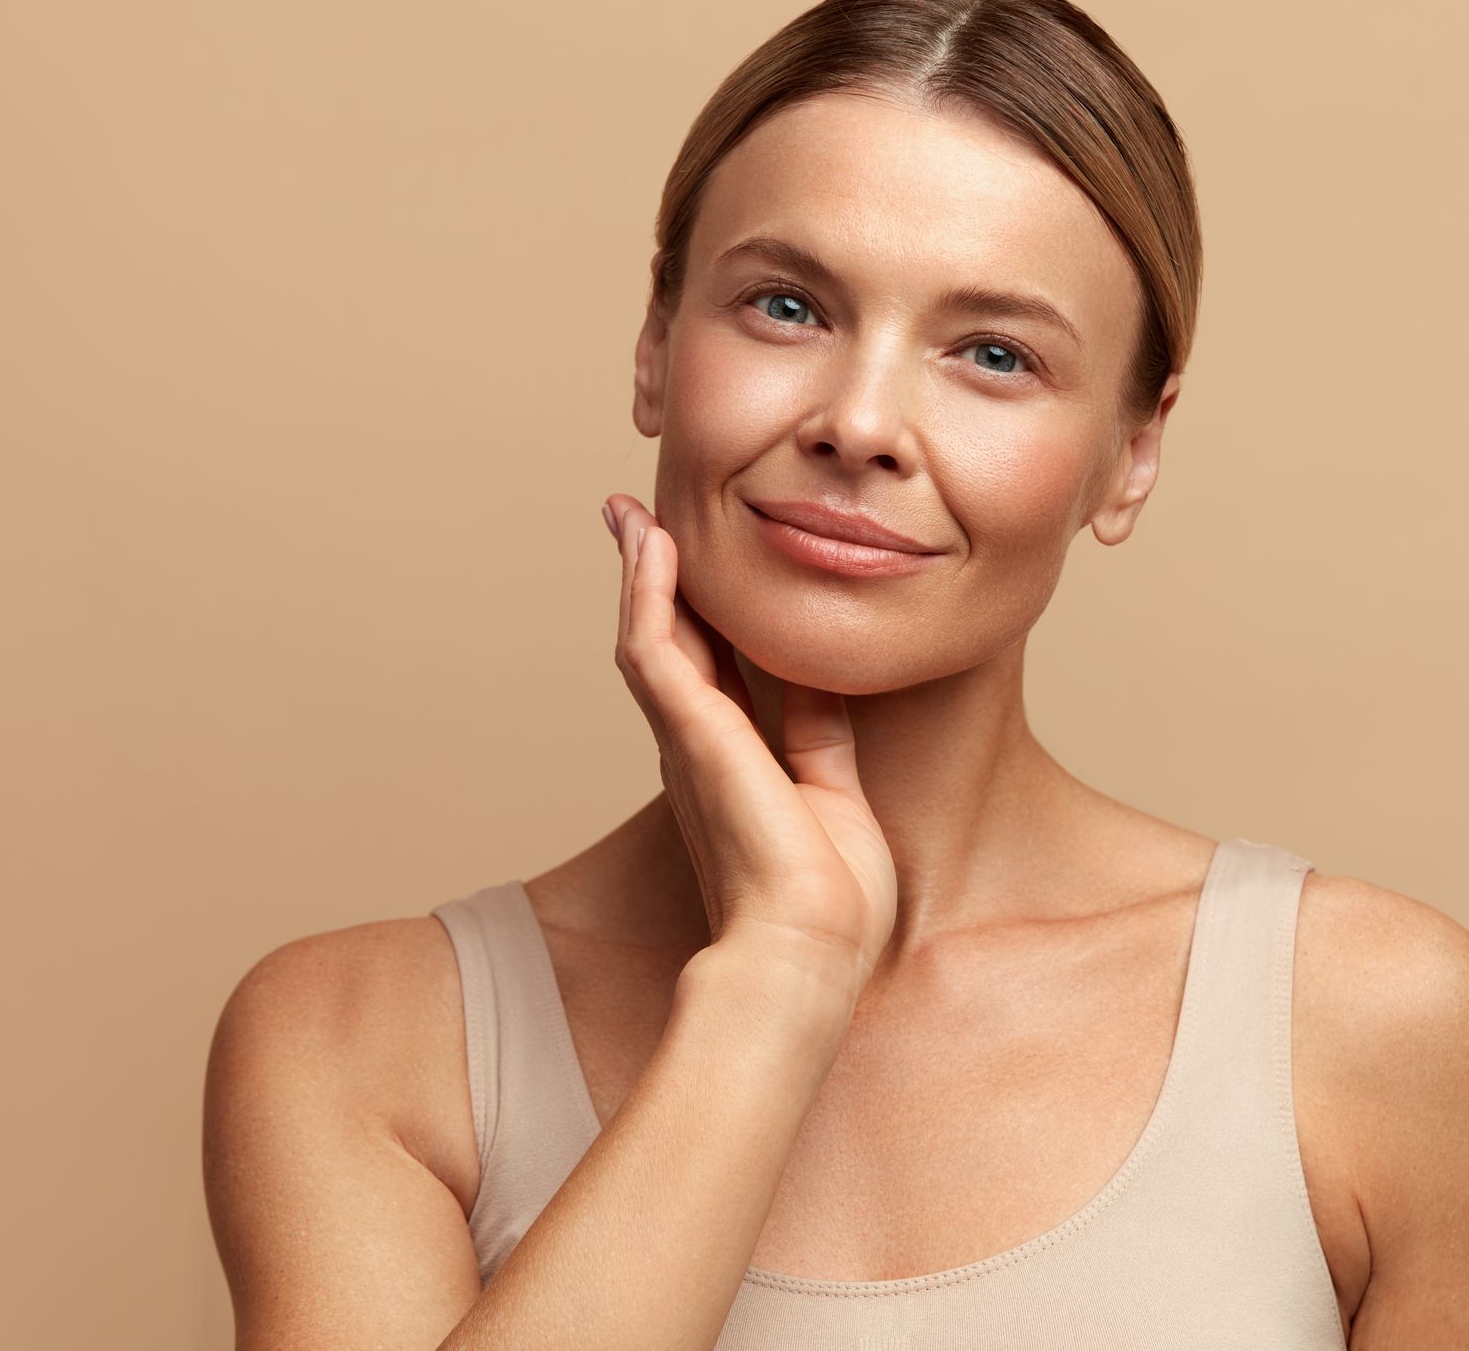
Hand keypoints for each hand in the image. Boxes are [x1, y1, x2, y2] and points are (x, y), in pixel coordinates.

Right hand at [602, 494, 896, 995]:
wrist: (810, 953)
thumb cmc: (829, 902)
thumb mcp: (834, 791)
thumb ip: (819, 732)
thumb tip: (823, 677)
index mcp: (731, 762)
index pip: (709, 668)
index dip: (697, 613)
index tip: (694, 566)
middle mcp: (697, 746)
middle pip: (665, 642)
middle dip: (651, 580)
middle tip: (635, 520)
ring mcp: (689, 740)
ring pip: (649, 635)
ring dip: (641, 572)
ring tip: (633, 516)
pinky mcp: (692, 736)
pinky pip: (655, 648)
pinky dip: (651, 593)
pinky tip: (655, 546)